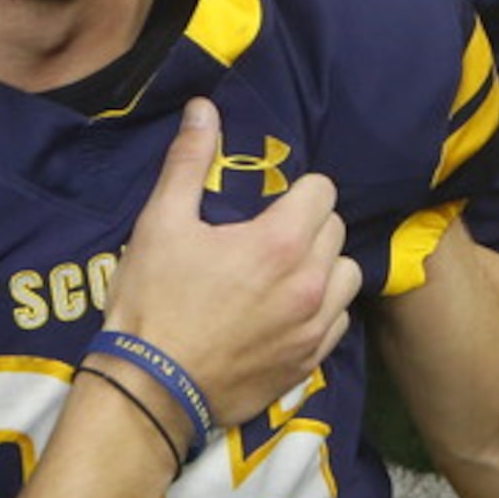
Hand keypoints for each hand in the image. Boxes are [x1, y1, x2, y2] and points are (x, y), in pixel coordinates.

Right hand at [101, 99, 362, 423]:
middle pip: (336, 229)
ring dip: (324, 265)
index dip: (298, 189)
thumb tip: (204, 108)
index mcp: (280, 242)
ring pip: (347, 275)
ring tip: (287, 271)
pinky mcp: (308, 362)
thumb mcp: (161, 223)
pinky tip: (288, 311)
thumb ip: (188, 161)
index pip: (323, 190)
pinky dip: (322, 309)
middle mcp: (310, 283)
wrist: (152, 388)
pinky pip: (337, 322)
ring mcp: (314, 326)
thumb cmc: (153, 300)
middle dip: (310, 223)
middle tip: (270, 233)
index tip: (270, 201)